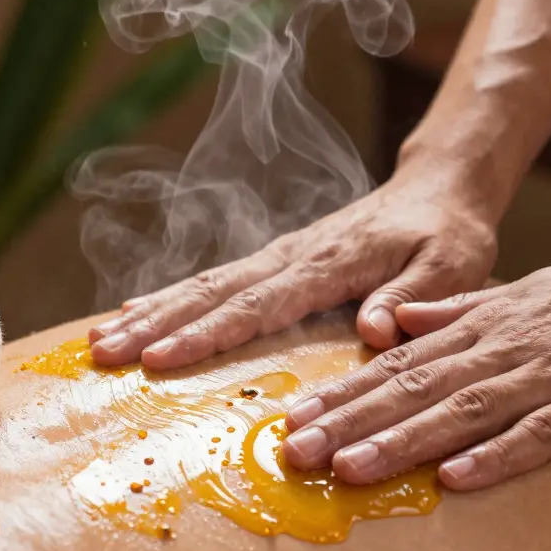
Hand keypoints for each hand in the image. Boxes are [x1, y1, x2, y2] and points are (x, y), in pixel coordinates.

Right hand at [88, 156, 501, 368]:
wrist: (438, 191)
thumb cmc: (448, 235)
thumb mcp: (450, 267)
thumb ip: (413, 298)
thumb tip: (374, 331)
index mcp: (329, 263)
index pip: (258, 304)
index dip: (207, 334)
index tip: (161, 359)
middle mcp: (292, 257)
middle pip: (212, 292)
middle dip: (155, 324)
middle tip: (102, 353)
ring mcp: (279, 257)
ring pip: (204, 285)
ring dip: (151, 312)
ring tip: (99, 339)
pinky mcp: (275, 262)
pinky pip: (216, 282)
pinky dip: (171, 299)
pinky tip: (135, 313)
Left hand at [281, 246, 550, 489]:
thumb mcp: (524, 293)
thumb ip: (459, 309)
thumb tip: (398, 321)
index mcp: (486, 323)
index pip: (400, 361)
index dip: (345, 390)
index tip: (295, 416)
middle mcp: (506, 347)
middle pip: (416, 388)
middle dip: (351, 420)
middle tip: (296, 451)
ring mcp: (550, 376)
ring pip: (464, 411)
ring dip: (404, 440)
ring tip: (351, 467)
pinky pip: (540, 435)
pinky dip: (497, 456)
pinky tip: (456, 480)